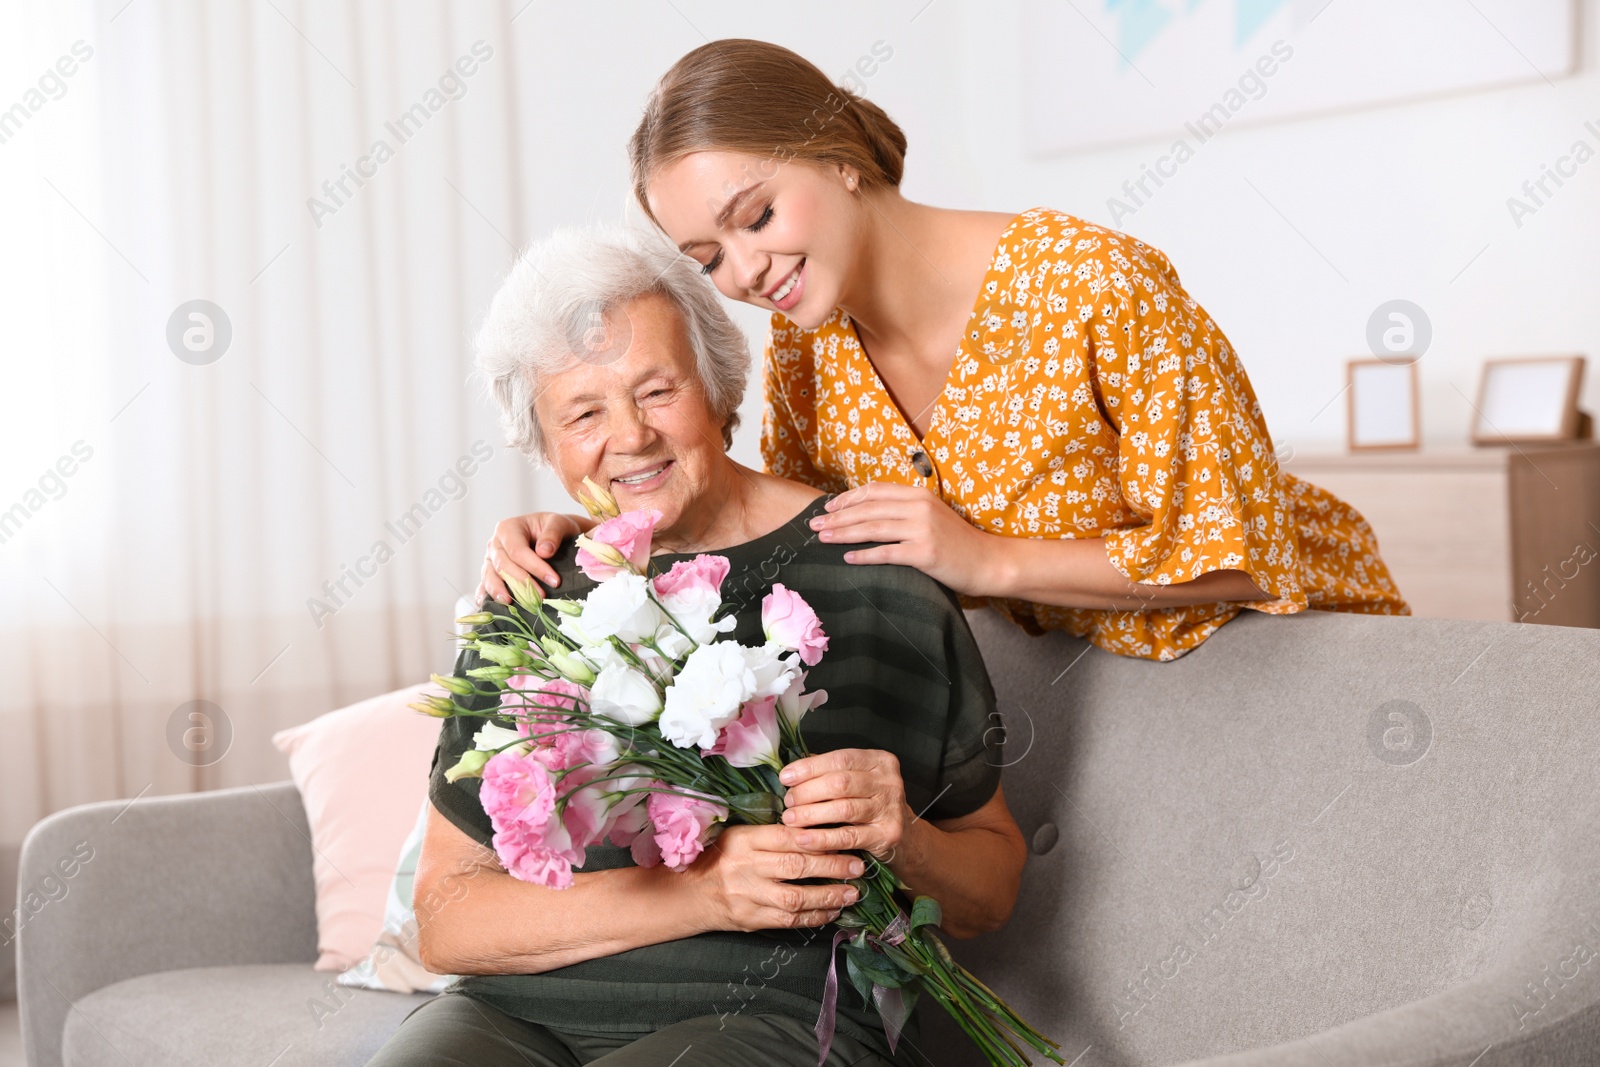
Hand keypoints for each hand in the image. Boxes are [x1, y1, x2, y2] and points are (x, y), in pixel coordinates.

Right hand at [476, 512, 586, 604]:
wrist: (551, 534)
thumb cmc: (553, 528)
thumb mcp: (558, 523)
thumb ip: (553, 533)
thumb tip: (544, 552)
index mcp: (508, 528)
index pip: (517, 550)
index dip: (535, 567)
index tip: (554, 580)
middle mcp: (495, 544)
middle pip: (503, 565)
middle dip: (522, 583)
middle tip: (541, 597)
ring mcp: (490, 559)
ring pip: (490, 576)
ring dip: (500, 591)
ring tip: (511, 603)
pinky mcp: (491, 572)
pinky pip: (484, 583)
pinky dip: (485, 594)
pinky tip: (486, 605)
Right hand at [688, 824, 863, 931]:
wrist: (687, 894)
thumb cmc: (718, 858)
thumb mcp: (737, 835)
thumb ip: (770, 833)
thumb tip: (814, 826)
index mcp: (744, 840)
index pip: (787, 836)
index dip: (818, 838)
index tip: (843, 838)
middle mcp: (746, 868)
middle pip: (796, 865)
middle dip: (832, 866)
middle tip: (858, 866)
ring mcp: (748, 896)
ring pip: (795, 897)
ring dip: (828, 896)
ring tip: (852, 893)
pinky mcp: (751, 919)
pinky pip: (788, 920)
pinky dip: (813, 917)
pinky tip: (832, 911)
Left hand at [778, 748, 911, 861]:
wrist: (904, 837)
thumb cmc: (871, 804)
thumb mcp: (857, 780)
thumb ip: (830, 772)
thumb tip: (792, 770)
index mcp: (880, 761)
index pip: (840, 759)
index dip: (809, 768)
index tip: (786, 777)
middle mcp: (889, 781)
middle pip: (840, 783)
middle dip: (808, 792)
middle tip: (788, 802)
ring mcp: (890, 808)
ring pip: (843, 809)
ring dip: (810, 815)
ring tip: (790, 819)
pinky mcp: (888, 834)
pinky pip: (848, 836)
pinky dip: (822, 838)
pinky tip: (803, 840)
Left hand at [807, 482, 1000, 596]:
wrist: (989, 562)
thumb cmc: (958, 542)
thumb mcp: (933, 516)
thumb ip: (906, 510)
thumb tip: (871, 513)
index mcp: (919, 495)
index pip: (875, 490)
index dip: (848, 498)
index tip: (828, 507)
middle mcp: (919, 507)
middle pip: (868, 509)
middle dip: (837, 517)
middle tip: (813, 525)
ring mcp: (922, 529)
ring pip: (873, 528)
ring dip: (843, 533)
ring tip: (822, 538)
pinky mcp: (925, 553)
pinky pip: (886, 553)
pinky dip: (864, 555)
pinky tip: (847, 557)